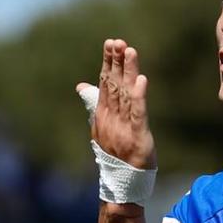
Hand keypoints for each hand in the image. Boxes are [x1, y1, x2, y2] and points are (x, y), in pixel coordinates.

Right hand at [76, 38, 155, 168]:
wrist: (122, 182)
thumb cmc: (115, 152)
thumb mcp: (103, 125)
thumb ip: (94, 103)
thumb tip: (81, 85)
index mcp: (103, 113)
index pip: (106, 82)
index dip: (109, 62)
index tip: (111, 43)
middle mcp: (110, 116)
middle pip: (114, 84)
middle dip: (116, 61)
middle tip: (118, 41)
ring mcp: (123, 125)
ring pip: (126, 94)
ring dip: (128, 72)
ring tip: (130, 51)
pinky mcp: (137, 135)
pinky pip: (138, 113)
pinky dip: (139, 97)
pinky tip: (142, 81)